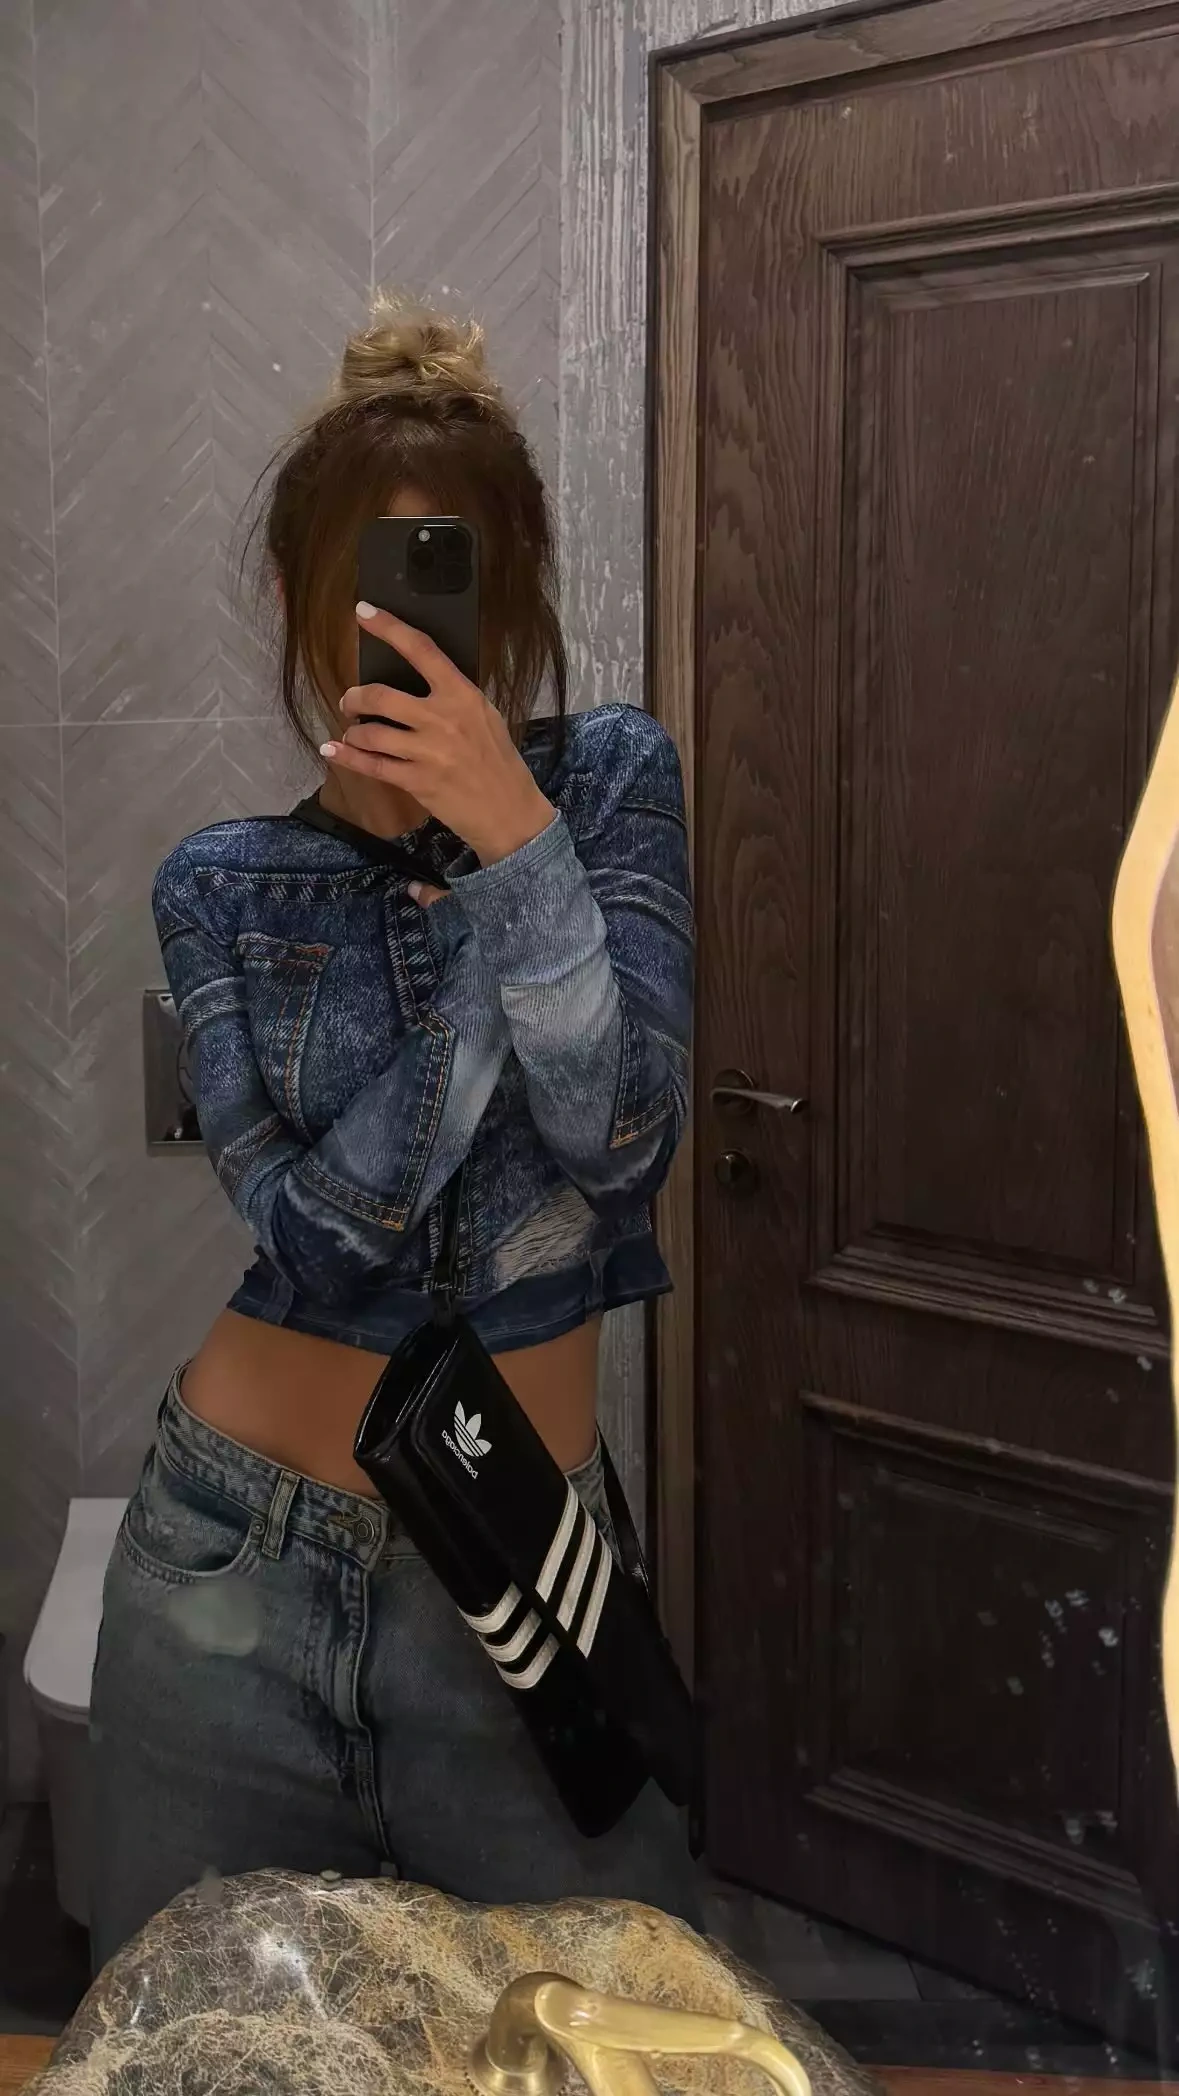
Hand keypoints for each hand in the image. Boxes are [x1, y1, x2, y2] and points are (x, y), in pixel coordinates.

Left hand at [321, 605, 555, 865]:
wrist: (509, 812)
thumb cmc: (498, 762)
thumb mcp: (485, 718)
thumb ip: (454, 697)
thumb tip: (417, 678)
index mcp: (463, 695)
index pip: (421, 650)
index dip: (389, 627)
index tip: (363, 611)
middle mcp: (443, 719)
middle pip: (380, 696)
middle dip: (355, 697)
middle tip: (351, 701)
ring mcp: (428, 752)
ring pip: (370, 733)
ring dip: (354, 731)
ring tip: (355, 733)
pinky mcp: (416, 782)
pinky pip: (371, 765)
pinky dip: (346, 756)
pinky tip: (332, 750)